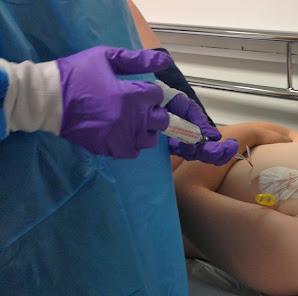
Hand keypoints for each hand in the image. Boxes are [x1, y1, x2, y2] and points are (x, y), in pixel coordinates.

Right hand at [56, 46, 171, 157]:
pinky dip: (132, 143)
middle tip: (139, 106)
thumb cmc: (76, 74)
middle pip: (161, 120)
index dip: (151, 91)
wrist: (47, 99)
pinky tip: (123, 133)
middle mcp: (131, 119)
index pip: (157, 95)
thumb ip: (137, 60)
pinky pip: (133, 152)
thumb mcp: (105, 57)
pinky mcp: (110, 149)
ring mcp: (121, 137)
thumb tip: (165, 60)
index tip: (139, 89)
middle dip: (154, 111)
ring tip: (132, 121)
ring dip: (146, 129)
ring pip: (150, 138)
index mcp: (131, 95)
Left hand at [165, 94, 237, 164]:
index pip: (216, 150)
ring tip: (196, 143)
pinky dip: (182, 147)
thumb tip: (216, 137)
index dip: (225, 151)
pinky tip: (185, 143)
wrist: (153, 98)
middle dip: (213, 154)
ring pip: (192, 155)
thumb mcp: (191, 109)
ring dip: (196, 150)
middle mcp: (192, 145)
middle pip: (206, 157)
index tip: (232, 144)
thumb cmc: (174, 102)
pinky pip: (176, 151)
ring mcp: (179, 147)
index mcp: (202, 137)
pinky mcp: (165, 146)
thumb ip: (202, 123)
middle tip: (218, 149)